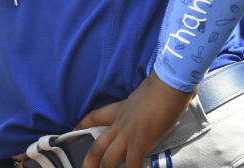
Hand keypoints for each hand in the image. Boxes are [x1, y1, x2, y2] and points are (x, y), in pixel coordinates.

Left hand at [76, 73, 194, 167]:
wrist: (169, 83)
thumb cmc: (165, 82)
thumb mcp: (149, 91)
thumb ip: (150, 99)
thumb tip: (165, 99)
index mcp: (122, 108)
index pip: (96, 116)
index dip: (83, 124)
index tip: (74, 129)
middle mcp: (121, 123)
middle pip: (97, 146)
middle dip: (89, 162)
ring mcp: (128, 134)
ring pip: (108, 160)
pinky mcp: (140, 142)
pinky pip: (132, 165)